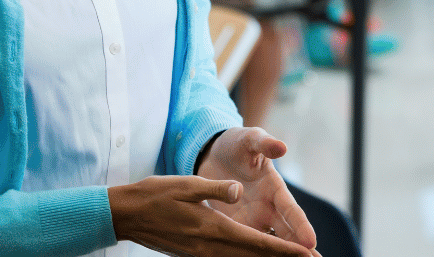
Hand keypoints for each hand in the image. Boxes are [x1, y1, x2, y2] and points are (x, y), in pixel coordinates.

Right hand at [108, 174, 314, 256]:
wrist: (128, 214)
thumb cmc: (156, 194)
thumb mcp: (187, 183)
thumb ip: (214, 188)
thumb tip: (237, 189)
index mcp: (213, 227)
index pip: (257, 243)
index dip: (284, 251)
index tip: (306, 254)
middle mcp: (210, 246)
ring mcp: (202, 253)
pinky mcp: (195, 253)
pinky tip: (254, 256)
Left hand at [197, 128, 317, 253]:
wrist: (214, 154)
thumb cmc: (237, 144)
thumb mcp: (250, 139)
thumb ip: (264, 144)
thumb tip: (281, 147)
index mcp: (274, 188)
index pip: (291, 210)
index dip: (301, 226)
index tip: (311, 242)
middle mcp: (267, 208)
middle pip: (286, 234)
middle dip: (298, 251)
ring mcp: (251, 219)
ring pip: (267, 244)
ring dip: (277, 256)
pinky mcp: (233, 225)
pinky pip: (242, 243)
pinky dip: (249, 254)